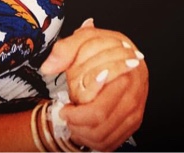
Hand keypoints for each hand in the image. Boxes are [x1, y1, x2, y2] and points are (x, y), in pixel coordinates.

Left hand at [41, 19, 147, 150]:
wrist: (125, 53)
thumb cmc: (103, 49)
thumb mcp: (83, 40)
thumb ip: (64, 50)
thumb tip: (47, 67)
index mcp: (123, 75)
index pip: (98, 109)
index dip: (76, 114)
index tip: (64, 107)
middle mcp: (133, 95)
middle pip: (100, 123)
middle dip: (77, 123)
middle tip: (66, 114)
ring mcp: (135, 110)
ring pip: (105, 136)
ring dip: (83, 132)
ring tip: (73, 119)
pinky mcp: (133, 122)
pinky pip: (111, 142)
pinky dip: (93, 139)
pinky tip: (84, 126)